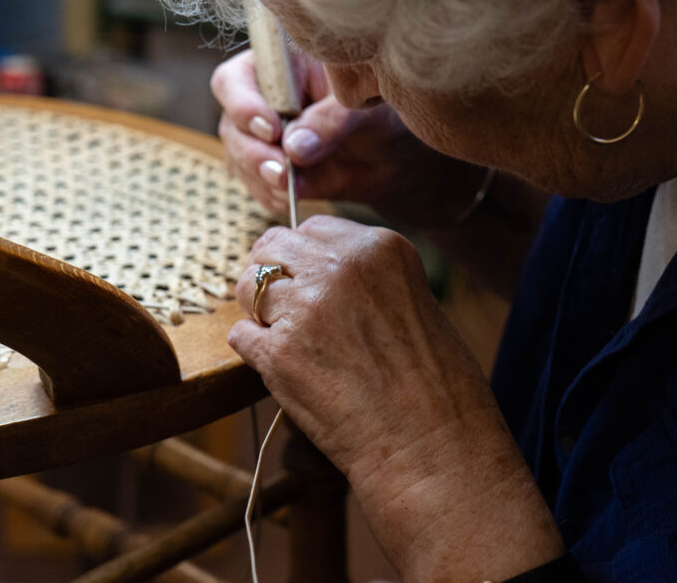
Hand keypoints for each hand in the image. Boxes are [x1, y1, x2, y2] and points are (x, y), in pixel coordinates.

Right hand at [213, 51, 467, 224]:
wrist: (390, 157)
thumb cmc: (379, 115)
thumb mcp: (363, 111)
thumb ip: (330, 123)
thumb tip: (294, 149)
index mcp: (279, 66)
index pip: (234, 81)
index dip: (243, 106)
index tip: (271, 130)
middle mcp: (260, 99)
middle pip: (232, 126)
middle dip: (254, 154)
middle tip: (281, 172)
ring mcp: (258, 137)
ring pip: (238, 159)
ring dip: (261, 178)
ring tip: (291, 188)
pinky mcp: (265, 169)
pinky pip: (255, 187)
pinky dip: (273, 196)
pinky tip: (298, 195)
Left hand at [231, 215, 563, 580]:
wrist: (434, 449)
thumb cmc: (435, 385)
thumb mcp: (413, 301)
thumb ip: (363, 276)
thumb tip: (310, 268)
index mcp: (378, 247)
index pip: (312, 227)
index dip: (303, 255)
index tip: (305, 278)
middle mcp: (337, 268)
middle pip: (271, 246)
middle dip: (272, 273)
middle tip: (284, 307)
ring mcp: (304, 309)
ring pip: (248, 287)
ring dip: (260, 312)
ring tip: (288, 341)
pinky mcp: (277, 354)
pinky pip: (241, 335)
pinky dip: (254, 350)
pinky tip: (284, 369)